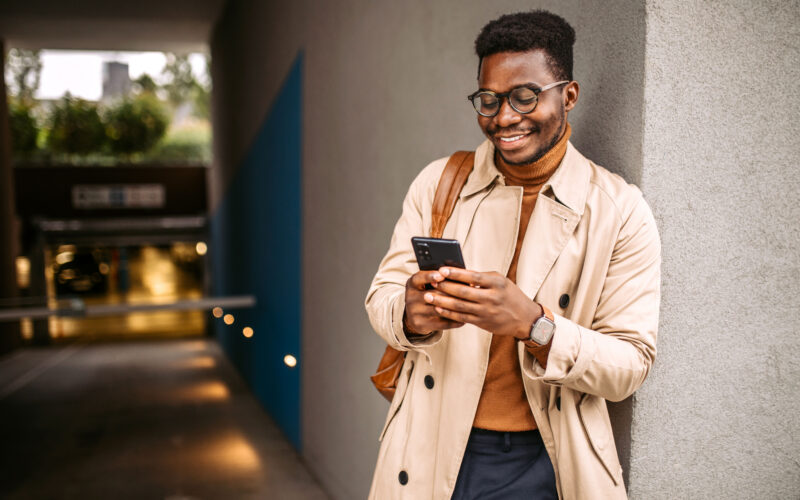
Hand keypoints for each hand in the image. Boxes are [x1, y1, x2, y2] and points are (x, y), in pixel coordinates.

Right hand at [404, 270, 464, 334]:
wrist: (413, 316)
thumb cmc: (426, 294)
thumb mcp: (425, 284)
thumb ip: (438, 279)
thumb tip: (459, 274)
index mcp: (412, 284)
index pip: (419, 278)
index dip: (430, 276)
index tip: (441, 274)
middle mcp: (410, 298)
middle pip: (433, 294)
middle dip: (451, 291)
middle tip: (467, 290)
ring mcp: (415, 312)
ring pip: (439, 309)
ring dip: (455, 306)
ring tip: (469, 303)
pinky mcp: (422, 324)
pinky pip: (442, 323)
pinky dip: (454, 321)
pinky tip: (465, 318)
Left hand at [426, 267, 542, 338]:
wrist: (525, 318)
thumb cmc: (510, 295)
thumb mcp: (501, 281)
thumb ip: (482, 277)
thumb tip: (459, 273)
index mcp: (497, 283)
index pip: (473, 276)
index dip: (456, 273)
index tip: (442, 269)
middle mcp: (491, 297)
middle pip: (463, 292)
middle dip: (444, 287)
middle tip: (431, 281)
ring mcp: (486, 311)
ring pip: (460, 306)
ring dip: (442, 301)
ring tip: (429, 296)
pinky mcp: (482, 322)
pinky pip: (462, 317)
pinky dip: (448, 312)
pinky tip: (438, 307)